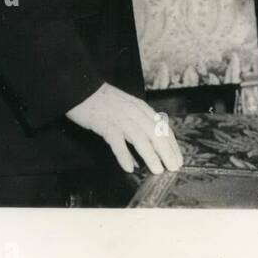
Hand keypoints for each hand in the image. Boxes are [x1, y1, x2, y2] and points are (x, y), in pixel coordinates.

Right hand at [67, 83, 184, 174]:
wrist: (79, 87)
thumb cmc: (101, 102)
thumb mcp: (123, 112)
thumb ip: (133, 134)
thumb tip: (139, 160)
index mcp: (141, 108)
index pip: (162, 127)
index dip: (172, 145)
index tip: (178, 159)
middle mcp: (134, 112)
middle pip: (155, 133)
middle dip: (167, 152)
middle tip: (173, 168)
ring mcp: (119, 117)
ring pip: (140, 137)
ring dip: (150, 155)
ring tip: (157, 170)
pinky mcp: (104, 123)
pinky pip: (116, 141)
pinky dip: (124, 154)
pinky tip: (129, 168)